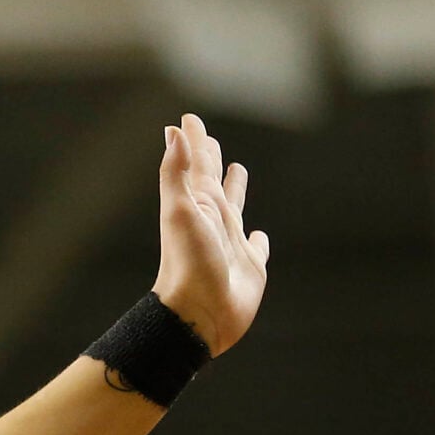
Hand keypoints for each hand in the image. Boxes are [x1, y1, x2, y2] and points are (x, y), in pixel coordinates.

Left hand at [150, 113, 270, 357]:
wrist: (198, 315)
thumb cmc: (189, 263)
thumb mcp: (180, 211)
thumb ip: (177, 172)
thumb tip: (175, 131)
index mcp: (196, 206)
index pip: (196, 165)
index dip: (194, 141)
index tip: (188, 119)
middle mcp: (212, 222)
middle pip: (211, 182)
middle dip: (209, 159)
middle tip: (209, 139)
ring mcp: (230, 245)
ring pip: (234, 209)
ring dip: (235, 189)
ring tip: (237, 170)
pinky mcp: (249, 268)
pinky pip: (257, 249)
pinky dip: (259, 240)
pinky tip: (260, 236)